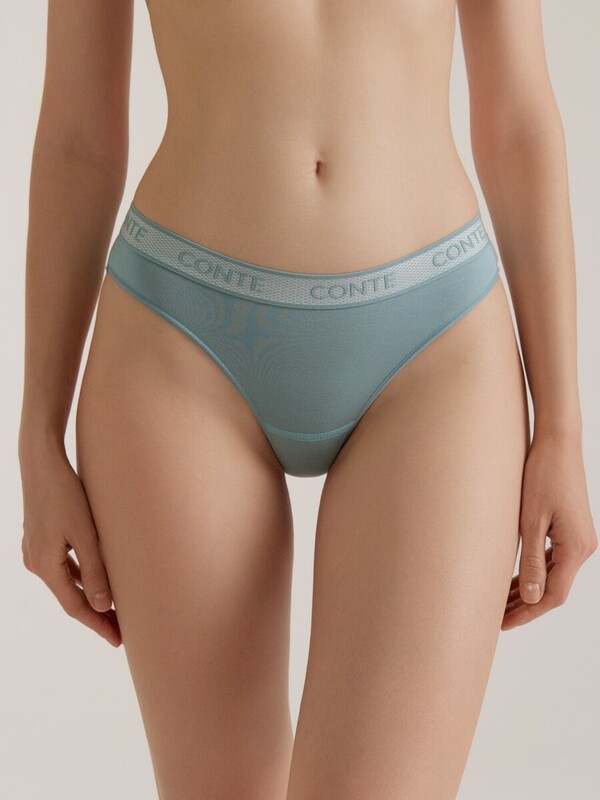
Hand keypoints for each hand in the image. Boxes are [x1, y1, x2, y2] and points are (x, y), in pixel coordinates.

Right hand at [20, 449, 120, 646]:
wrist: (41, 462)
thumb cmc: (65, 493)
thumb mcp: (85, 533)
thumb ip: (94, 570)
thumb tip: (104, 605)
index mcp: (45, 566)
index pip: (75, 607)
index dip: (98, 624)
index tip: (118, 640)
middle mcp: (36, 563)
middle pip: (69, 598)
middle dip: (95, 614)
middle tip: (120, 630)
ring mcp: (35, 550)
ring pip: (65, 583)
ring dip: (88, 596)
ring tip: (112, 609)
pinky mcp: (40, 538)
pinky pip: (61, 567)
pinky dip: (79, 578)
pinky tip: (94, 579)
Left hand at [502, 432, 596, 629]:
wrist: (558, 443)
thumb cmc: (542, 476)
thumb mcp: (531, 520)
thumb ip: (532, 561)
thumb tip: (531, 599)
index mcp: (575, 548)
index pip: (552, 595)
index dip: (527, 613)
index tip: (502, 623)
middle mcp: (582, 547)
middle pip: (553, 589)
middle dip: (525, 606)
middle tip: (496, 619)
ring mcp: (579, 539)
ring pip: (553, 576)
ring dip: (528, 590)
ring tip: (500, 604)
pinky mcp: (571, 529)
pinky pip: (553, 560)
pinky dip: (534, 572)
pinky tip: (515, 578)